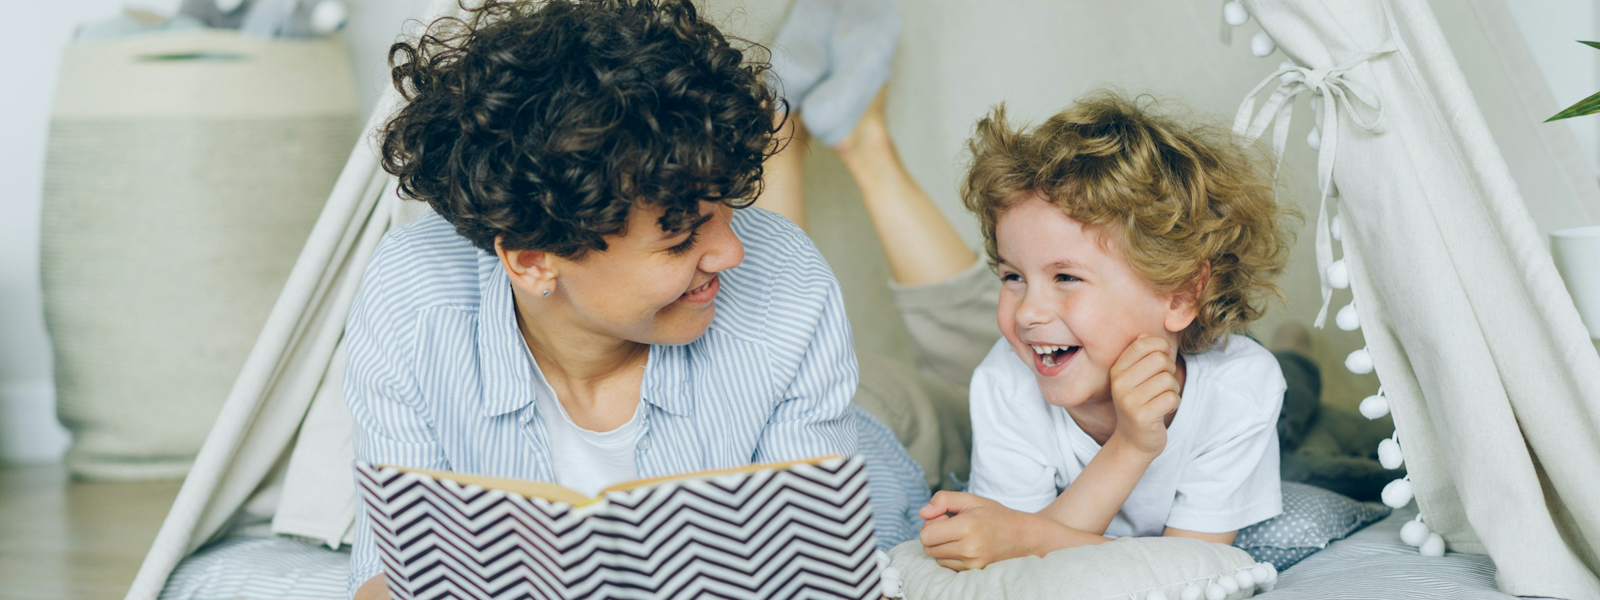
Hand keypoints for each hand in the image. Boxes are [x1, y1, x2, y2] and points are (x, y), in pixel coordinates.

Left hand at [917, 491, 1052, 570]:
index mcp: (967, 527)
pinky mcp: (974, 572)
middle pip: (928, 548)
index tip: (944, 517)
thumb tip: (922, 513)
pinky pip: (948, 565)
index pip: (926, 534)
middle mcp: (969, 549)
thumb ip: (943, 500)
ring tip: (960, 536)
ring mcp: (972, 564)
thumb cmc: (994, 515)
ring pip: (936, 558)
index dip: (930, 523)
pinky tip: (964, 546)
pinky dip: (950, 556)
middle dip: (933, 535)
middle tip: (951, 525)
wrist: (1022, 536)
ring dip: (941, 546)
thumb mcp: (970, 499)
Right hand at [1108, 335, 1180, 458]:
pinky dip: (1174, 403)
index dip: (1161, 346)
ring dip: (1173, 389)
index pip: (1143, 344)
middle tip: (1164, 383)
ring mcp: (1129, 401)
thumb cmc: (1140, 404)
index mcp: (1116, 370)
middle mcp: (1119, 384)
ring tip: (1163, 397)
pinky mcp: (1142, 417)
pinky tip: (1164, 409)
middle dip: (1170, 370)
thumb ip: (1141, 356)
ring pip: (1168, 379)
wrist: (1134, 440)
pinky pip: (1171, 398)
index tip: (1163, 358)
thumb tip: (1146, 334)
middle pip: (1159, 359)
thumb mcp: (1135, 378)